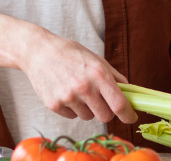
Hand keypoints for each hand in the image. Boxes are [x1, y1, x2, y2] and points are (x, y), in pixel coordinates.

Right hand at [20, 30, 136, 123]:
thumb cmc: (71, 54)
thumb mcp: (96, 59)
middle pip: (105, 116)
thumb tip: (130, 93)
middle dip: (106, 111)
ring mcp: (68, 97)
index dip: (128, 114)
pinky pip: (72, 116)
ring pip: (88, 117)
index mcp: (98, 74)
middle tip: (100, 101)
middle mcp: (84, 87)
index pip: (119, 104)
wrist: (39, 52)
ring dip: (87, 109)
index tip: (131, 117)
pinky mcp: (54, 105)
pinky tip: (65, 92)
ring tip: (78, 91)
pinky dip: (72, 108)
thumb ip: (114, 77)